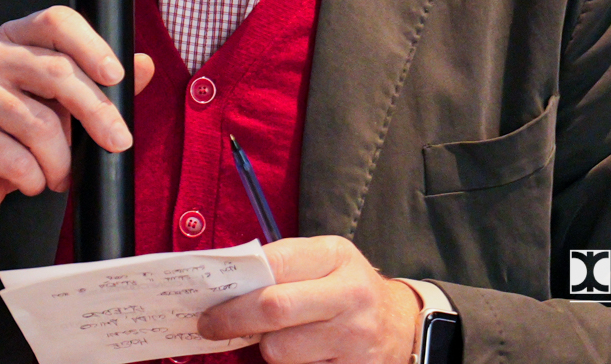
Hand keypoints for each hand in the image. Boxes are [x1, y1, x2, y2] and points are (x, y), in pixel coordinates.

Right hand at [0, 5, 155, 224]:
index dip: (91, 45)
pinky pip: (17, 159)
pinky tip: (32, 181)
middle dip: (96, 111)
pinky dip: (36, 179)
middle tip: (118, 142)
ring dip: (61, 160)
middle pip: (56, 71)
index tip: (117, 76)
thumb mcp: (60, 102)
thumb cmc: (16, 131)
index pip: (56, 21)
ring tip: (62, 174)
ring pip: (39, 123)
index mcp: (15, 37)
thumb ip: (99, 83)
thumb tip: (145, 64)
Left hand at [197, 236, 420, 363]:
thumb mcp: (325, 262)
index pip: (276, 263)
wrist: (401, 325)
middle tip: (209, 326)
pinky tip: (297, 353)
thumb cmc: (347, 288)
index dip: (237, 282)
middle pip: (274, 309)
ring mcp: (354, 337)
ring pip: (281, 350)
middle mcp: (349, 294)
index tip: (209, 298)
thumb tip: (226, 282)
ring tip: (271, 338)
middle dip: (232, 320)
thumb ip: (283, 266)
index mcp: (336, 256)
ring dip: (265, 348)